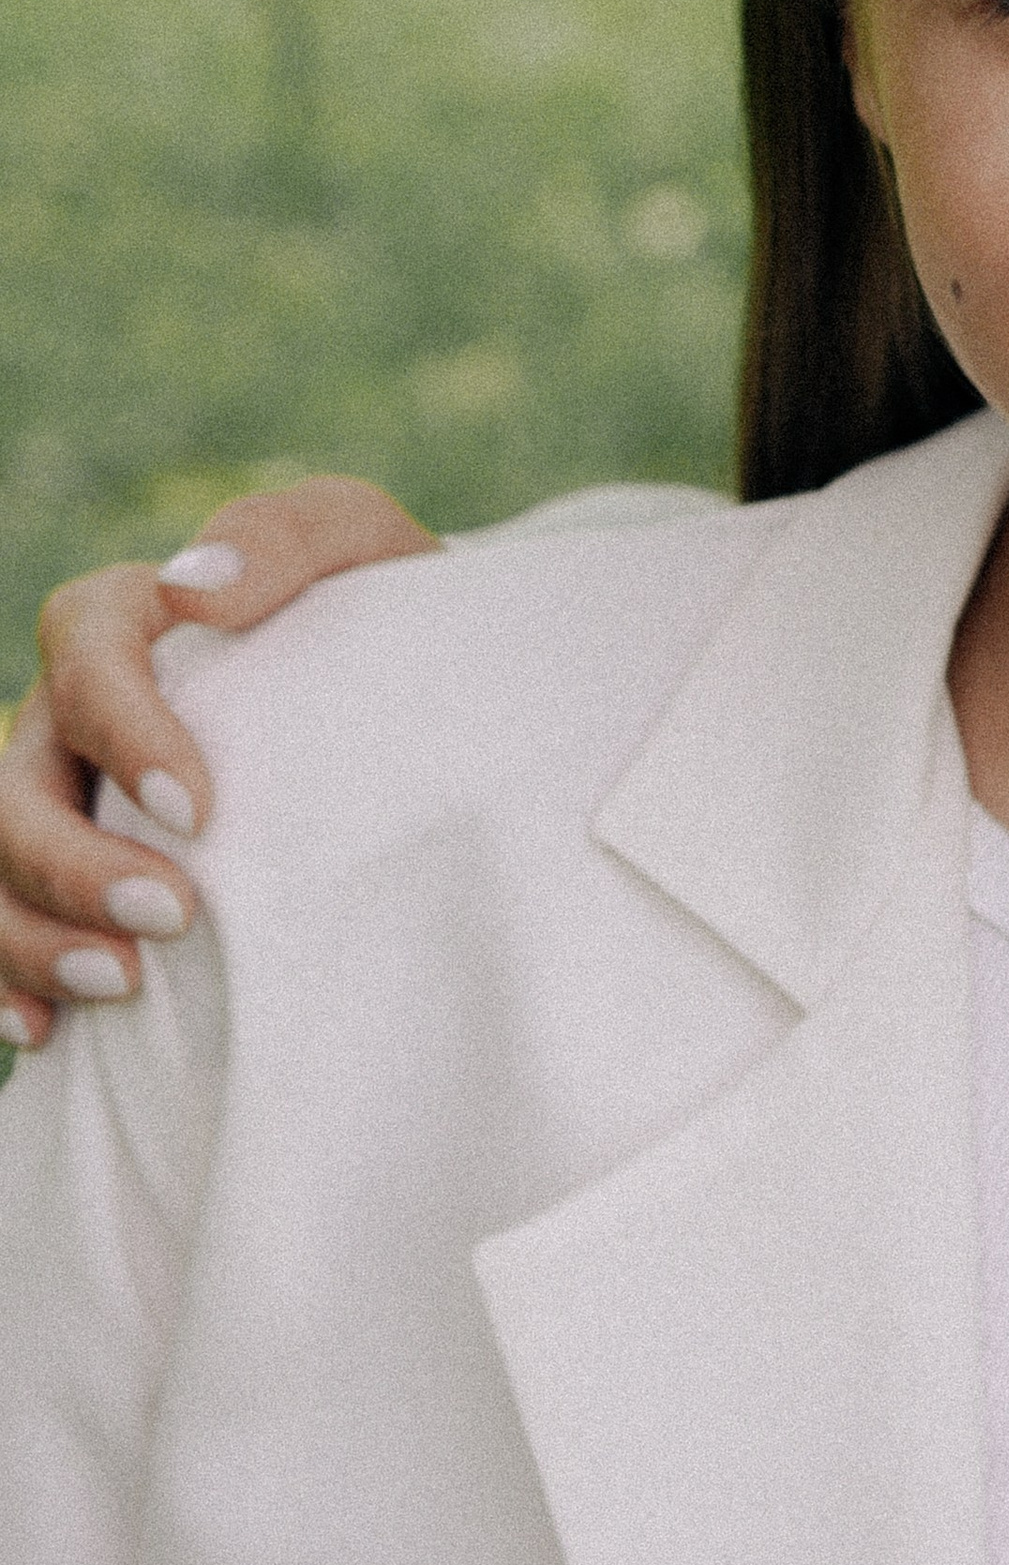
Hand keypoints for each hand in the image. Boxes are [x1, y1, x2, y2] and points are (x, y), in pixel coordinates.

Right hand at [1, 479, 436, 1046]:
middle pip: (13, 785)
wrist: (412, 697)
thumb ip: (286, 534)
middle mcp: (71, 717)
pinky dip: (7, 984)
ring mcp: (60, 802)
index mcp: (128, 622)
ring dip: (35, 937)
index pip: (83, 653)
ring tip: (123, 985)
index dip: (120, 732)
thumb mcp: (360, 546)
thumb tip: (195, 585)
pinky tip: (48, 1030)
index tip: (196, 809)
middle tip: (169, 920)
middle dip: (68, 863)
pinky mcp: (73, 882)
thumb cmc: (378, 615)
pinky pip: (0, 932)